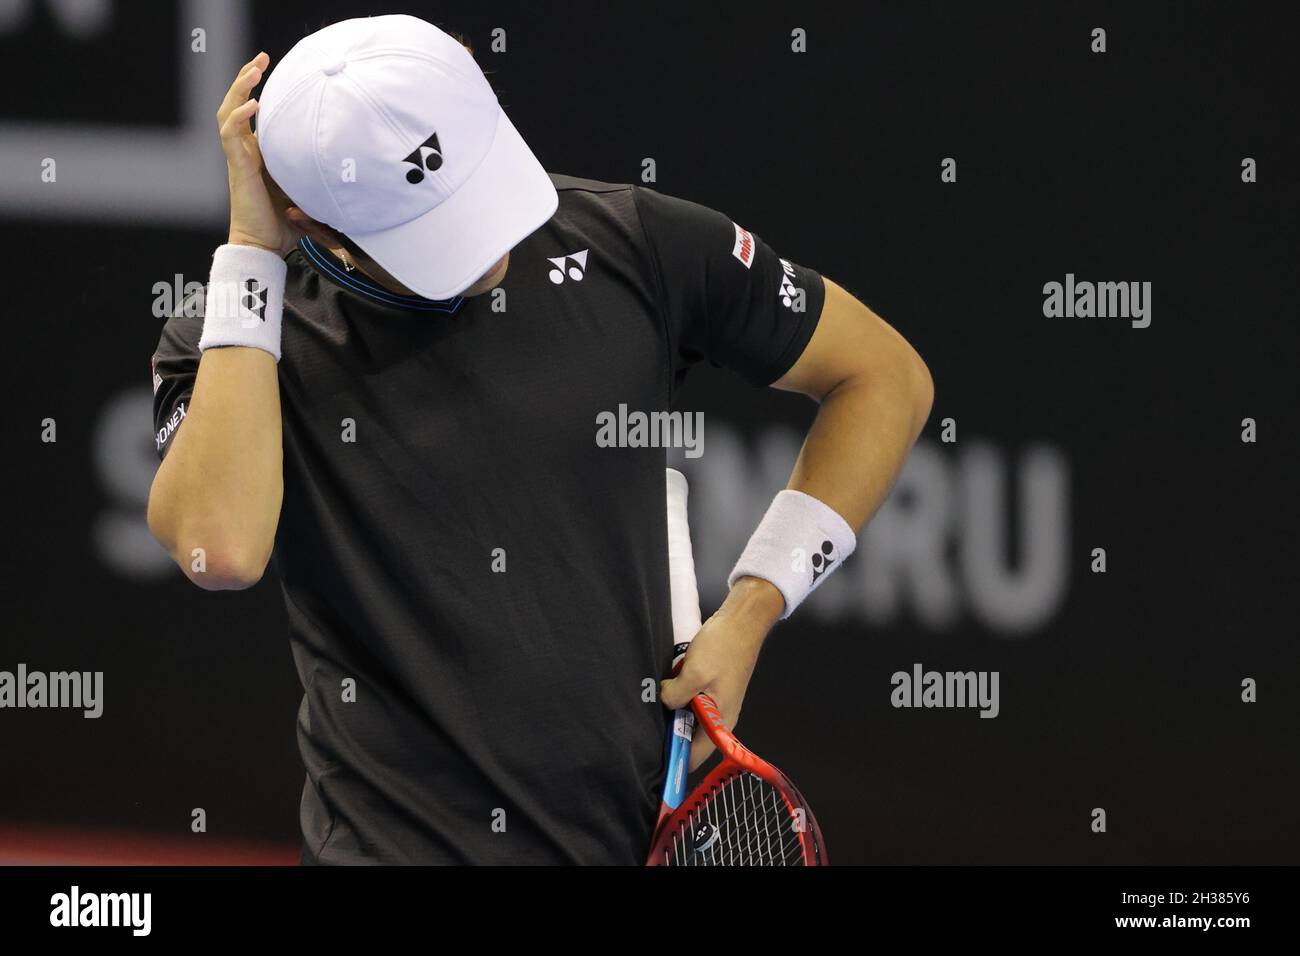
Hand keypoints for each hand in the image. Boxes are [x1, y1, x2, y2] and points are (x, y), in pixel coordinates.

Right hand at [217, 52, 300, 255]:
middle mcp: (246, 151)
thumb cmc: (285, 225)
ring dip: (239, 89)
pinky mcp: (238, 167)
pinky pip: (230, 135)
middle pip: (237, 104)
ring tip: (253, 71)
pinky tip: (254, 105)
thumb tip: (348, 167)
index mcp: (259, 154)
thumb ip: (319, 177)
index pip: (253, 113)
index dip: (259, 90)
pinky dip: (239, 117)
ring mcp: (239, 157)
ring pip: (228, 112)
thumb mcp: (307, 193)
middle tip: (262, 58)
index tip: (275, 71)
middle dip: (247, 77)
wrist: (264, 246)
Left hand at [660, 577, 784, 769]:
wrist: (742, 622)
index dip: (674, 760)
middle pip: (690, 738)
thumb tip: (664, 703)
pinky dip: (678, 696)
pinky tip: (667, 686)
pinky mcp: (710, 687)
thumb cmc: (724, 647)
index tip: (651, 757)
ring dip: (673, 712)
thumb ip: (677, 695)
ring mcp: (715, 702)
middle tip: (646, 724)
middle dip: (670, 733)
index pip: (694, 756)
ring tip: (655, 703)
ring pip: (688, 718)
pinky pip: (690, 701)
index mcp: (721, 722)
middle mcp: (720, 717)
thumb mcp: (695, 673)